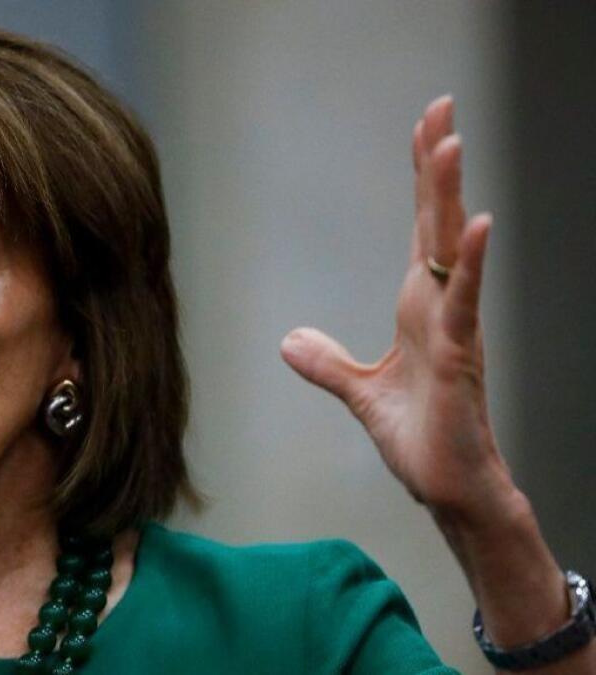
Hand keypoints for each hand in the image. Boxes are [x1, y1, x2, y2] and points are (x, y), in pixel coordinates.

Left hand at [279, 94, 512, 515]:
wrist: (447, 487)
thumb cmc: (421, 437)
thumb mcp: (360, 392)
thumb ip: (328, 363)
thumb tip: (289, 340)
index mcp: (420, 307)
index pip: (421, 230)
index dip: (421, 182)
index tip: (426, 131)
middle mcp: (440, 306)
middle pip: (436, 222)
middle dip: (436, 166)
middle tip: (442, 109)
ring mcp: (453, 328)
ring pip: (451, 249)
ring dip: (449, 196)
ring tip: (452, 143)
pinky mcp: (458, 357)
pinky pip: (465, 300)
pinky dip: (470, 263)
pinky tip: (475, 225)